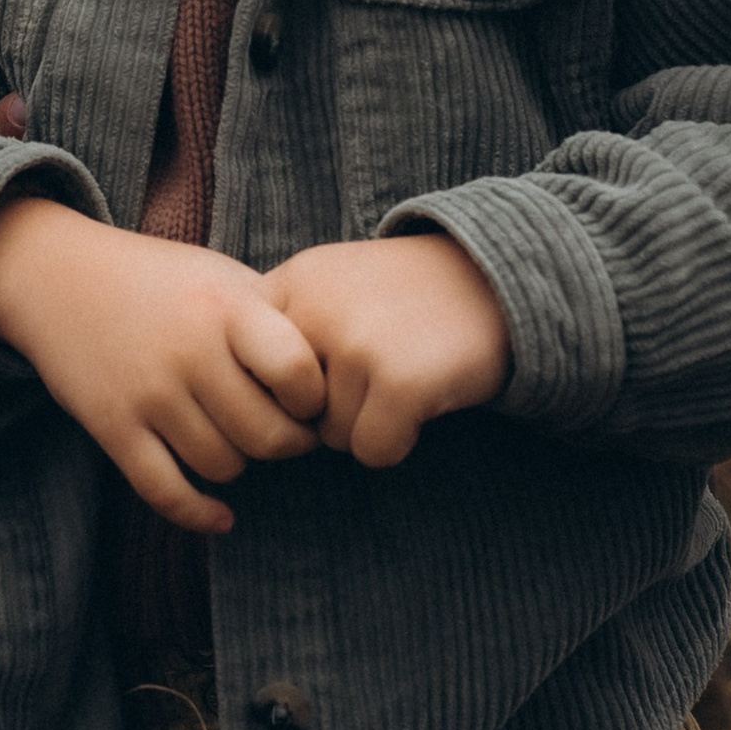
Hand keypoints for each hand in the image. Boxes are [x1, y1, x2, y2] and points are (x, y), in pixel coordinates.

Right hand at [0, 197, 324, 533]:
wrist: (57, 276)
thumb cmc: (160, 279)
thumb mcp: (222, 276)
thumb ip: (275, 318)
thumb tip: (341, 373)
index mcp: (225, 307)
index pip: (299, 373)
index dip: (316, 398)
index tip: (309, 397)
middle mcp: (189, 351)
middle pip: (268, 436)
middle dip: (287, 444)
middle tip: (286, 433)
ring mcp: (149, 393)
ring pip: (223, 467)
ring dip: (240, 465)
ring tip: (237, 440)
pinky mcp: (113, 427)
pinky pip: (166, 492)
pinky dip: (199, 514)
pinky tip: (222, 516)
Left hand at [257, 233, 511, 466]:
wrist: (494, 278)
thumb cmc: (401, 297)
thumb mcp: (327, 285)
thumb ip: (278, 329)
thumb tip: (237, 409)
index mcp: (287, 284)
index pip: (243, 372)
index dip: (280, 391)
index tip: (315, 374)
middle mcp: (312, 311)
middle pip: (286, 413)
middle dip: (325, 412)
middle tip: (371, 371)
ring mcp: (355, 344)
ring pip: (330, 437)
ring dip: (366, 423)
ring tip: (399, 373)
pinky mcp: (399, 382)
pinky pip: (372, 451)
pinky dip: (397, 441)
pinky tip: (419, 400)